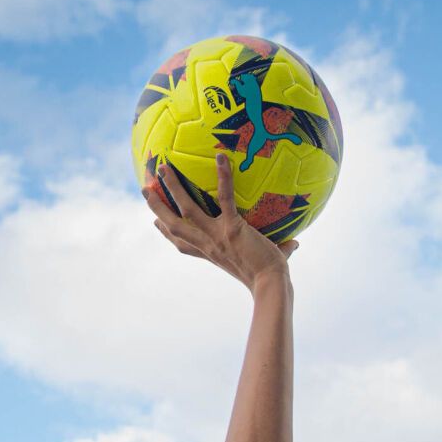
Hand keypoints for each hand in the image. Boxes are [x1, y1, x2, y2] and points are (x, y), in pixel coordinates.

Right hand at [144, 152, 297, 293]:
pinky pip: (225, 197)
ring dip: (172, 188)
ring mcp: (217, 236)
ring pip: (186, 210)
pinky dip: (223, 177)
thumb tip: (296, 243)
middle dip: (157, 208)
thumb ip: (279, 250)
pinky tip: (220, 157)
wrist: (271, 285)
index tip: (156, 223)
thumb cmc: (270, 277)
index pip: (183, 245)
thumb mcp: (267, 263)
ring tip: (163, 168)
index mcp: (211, 255)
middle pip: (173, 227)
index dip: (167, 234)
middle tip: (145, 190)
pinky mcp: (232, 228)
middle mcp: (208, 246)